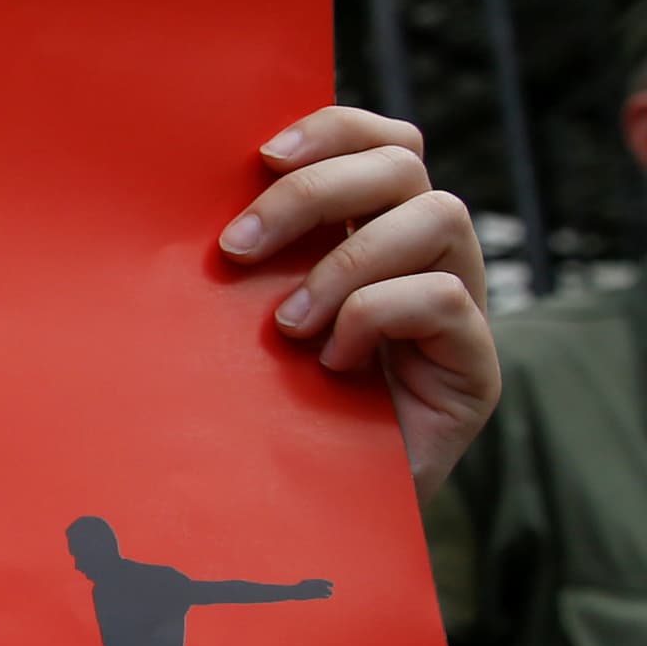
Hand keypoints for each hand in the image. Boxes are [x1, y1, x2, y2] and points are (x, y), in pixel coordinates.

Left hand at [219, 108, 496, 500]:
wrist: (299, 516)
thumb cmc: (253, 409)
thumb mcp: (237, 322)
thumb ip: (242, 261)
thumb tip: (172, 199)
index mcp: (368, 230)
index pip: (380, 141)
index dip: (332, 129)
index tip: (260, 157)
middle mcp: (422, 257)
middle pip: (404, 162)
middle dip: (314, 193)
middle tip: (237, 249)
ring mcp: (457, 307)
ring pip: (438, 216)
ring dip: (345, 262)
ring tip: (287, 326)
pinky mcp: (474, 365)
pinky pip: (443, 298)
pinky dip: (376, 317)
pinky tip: (331, 363)